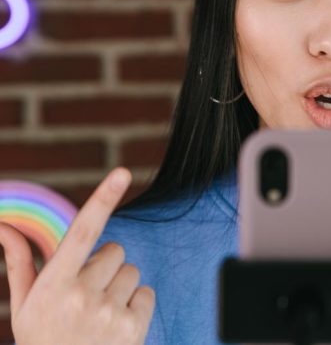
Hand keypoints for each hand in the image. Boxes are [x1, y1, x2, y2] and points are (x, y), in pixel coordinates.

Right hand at [0, 168, 154, 344]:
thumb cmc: (44, 339)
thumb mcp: (24, 306)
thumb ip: (19, 263)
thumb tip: (4, 227)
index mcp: (53, 285)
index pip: (83, 231)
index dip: (103, 198)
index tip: (122, 172)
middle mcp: (82, 295)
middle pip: (115, 250)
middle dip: (105, 265)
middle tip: (87, 294)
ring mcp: (110, 312)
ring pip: (132, 270)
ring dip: (120, 285)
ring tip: (100, 312)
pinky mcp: (134, 327)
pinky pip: (146, 292)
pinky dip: (135, 304)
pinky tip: (115, 324)